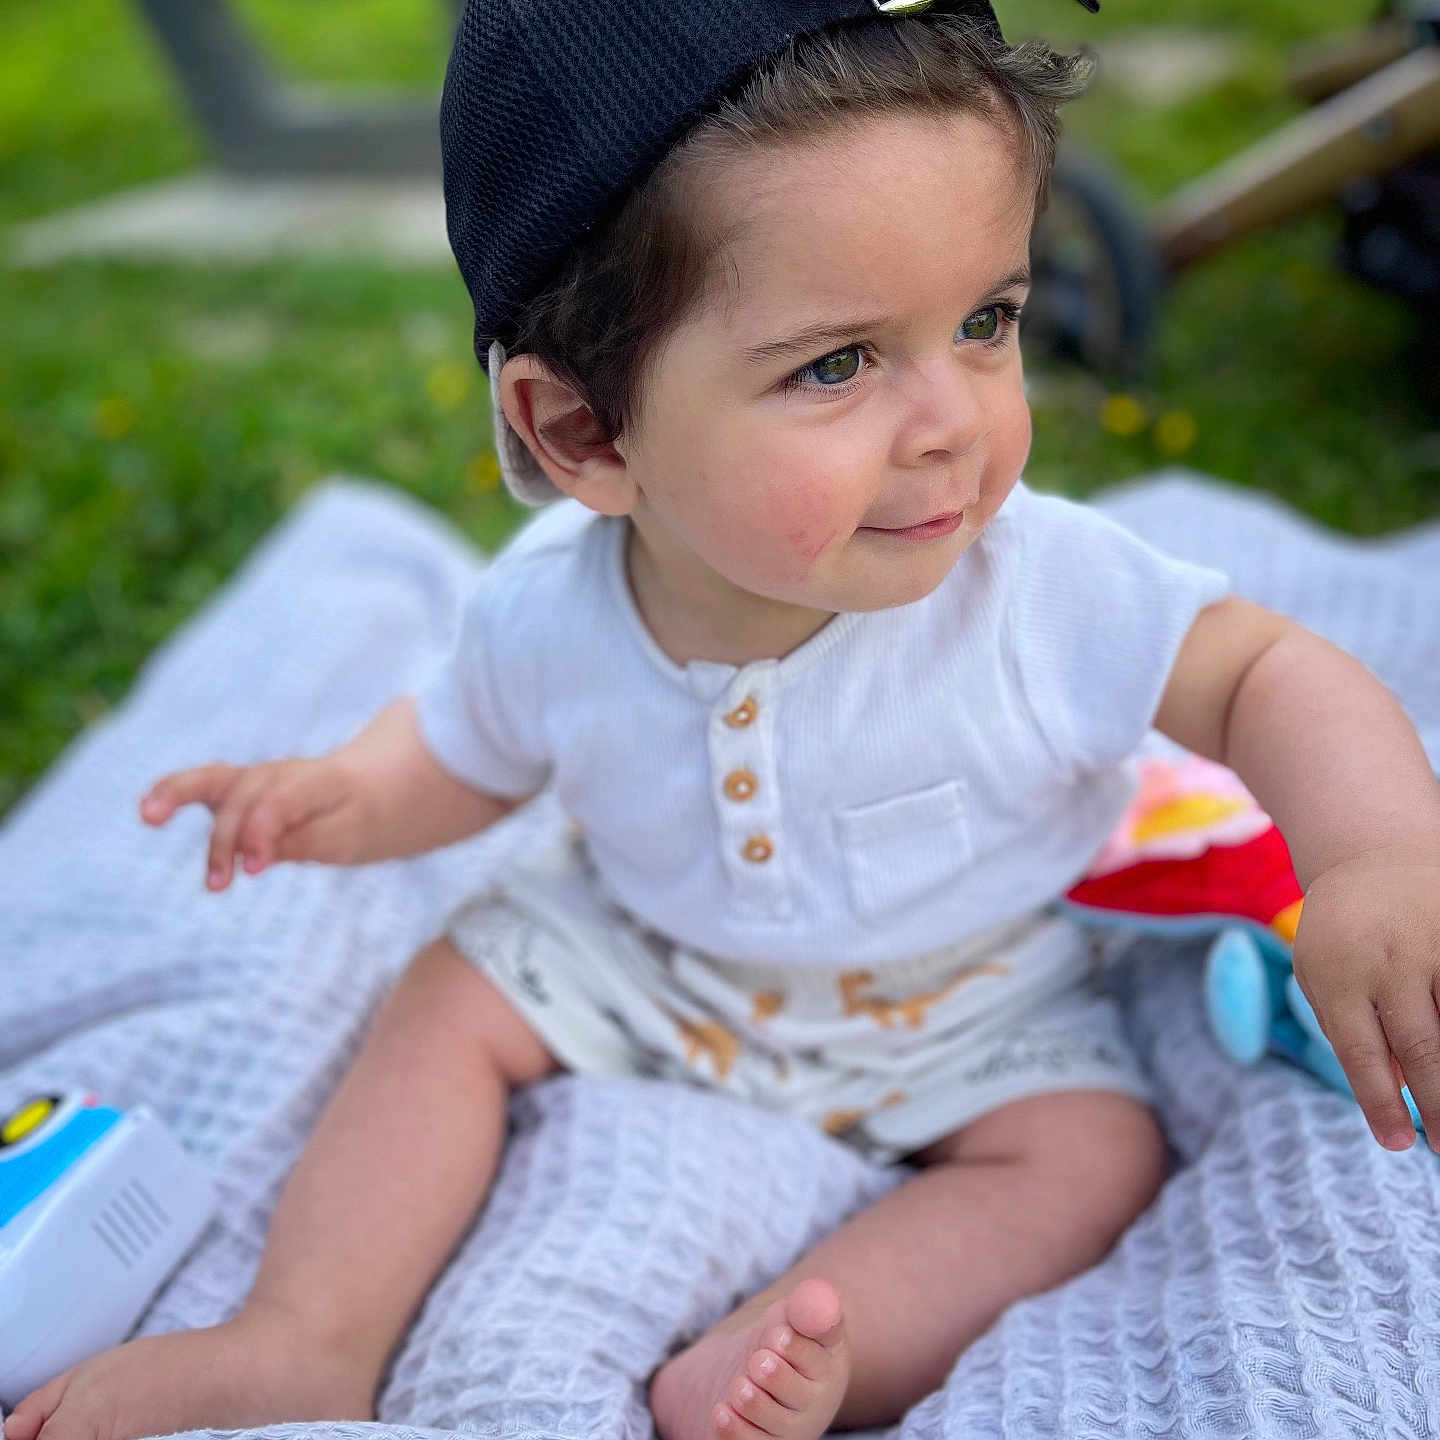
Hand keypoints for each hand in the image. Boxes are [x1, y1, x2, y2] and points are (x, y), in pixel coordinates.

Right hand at [140, 755, 371, 889]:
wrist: (369, 791)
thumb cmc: (357, 818)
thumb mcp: (348, 835)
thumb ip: (306, 840)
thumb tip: (254, 857)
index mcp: (319, 781)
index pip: (282, 801)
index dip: (263, 832)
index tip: (253, 869)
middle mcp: (282, 774)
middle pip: (245, 797)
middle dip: (229, 837)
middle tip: (221, 884)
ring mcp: (256, 778)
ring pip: (215, 779)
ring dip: (181, 797)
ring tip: (148, 817)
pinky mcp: (236, 790)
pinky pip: (201, 786)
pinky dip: (172, 793)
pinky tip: (146, 811)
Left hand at [1291, 846, 1439, 1150]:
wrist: (1371, 851)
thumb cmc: (1344, 933)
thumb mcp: (1324, 976)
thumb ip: (1351, 1032)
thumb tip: (1394, 1092)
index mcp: (1339, 974)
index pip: (1362, 1054)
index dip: (1381, 1105)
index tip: (1399, 1145)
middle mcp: (1387, 959)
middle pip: (1422, 1047)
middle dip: (1439, 1106)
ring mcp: (1434, 941)